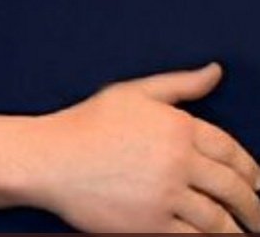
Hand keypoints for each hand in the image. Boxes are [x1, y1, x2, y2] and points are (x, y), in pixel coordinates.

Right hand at [38, 63, 259, 232]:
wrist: (52, 158)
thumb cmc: (90, 122)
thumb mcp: (134, 92)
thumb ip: (180, 84)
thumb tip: (215, 71)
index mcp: (177, 126)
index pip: (231, 151)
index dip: (251, 169)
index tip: (259, 182)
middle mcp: (177, 161)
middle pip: (232, 188)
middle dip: (253, 206)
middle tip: (259, 216)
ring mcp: (165, 195)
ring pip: (217, 220)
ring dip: (236, 231)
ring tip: (244, 235)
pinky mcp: (151, 225)